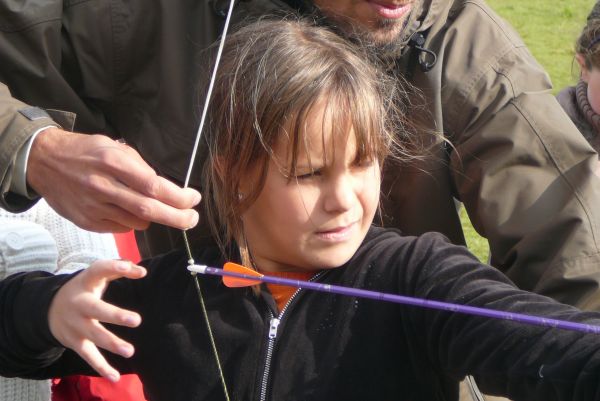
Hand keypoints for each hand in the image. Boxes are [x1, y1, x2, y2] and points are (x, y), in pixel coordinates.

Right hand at [27, 127, 200, 231]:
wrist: (43, 161)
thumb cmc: (84, 151)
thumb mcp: (113, 147)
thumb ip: (139, 167)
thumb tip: (166, 188)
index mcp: (113, 162)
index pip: (154, 186)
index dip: (179, 197)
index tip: (193, 199)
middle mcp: (103, 185)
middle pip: (149, 210)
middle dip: (177, 217)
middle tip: (192, 219)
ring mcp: (93, 206)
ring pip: (137, 222)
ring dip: (154, 218)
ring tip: (156, 208)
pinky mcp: (86, 221)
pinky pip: (121, 228)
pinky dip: (133, 222)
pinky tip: (129, 210)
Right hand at [48, 259, 146, 381]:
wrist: (48, 309)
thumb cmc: (84, 289)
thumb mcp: (96, 276)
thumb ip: (119, 270)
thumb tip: (143, 272)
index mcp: (85, 282)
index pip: (98, 271)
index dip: (113, 268)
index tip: (131, 269)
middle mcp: (79, 304)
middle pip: (96, 309)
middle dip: (115, 315)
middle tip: (136, 320)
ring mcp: (75, 324)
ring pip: (93, 335)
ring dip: (112, 343)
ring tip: (130, 351)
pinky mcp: (75, 341)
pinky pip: (88, 355)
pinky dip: (101, 367)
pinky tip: (115, 377)